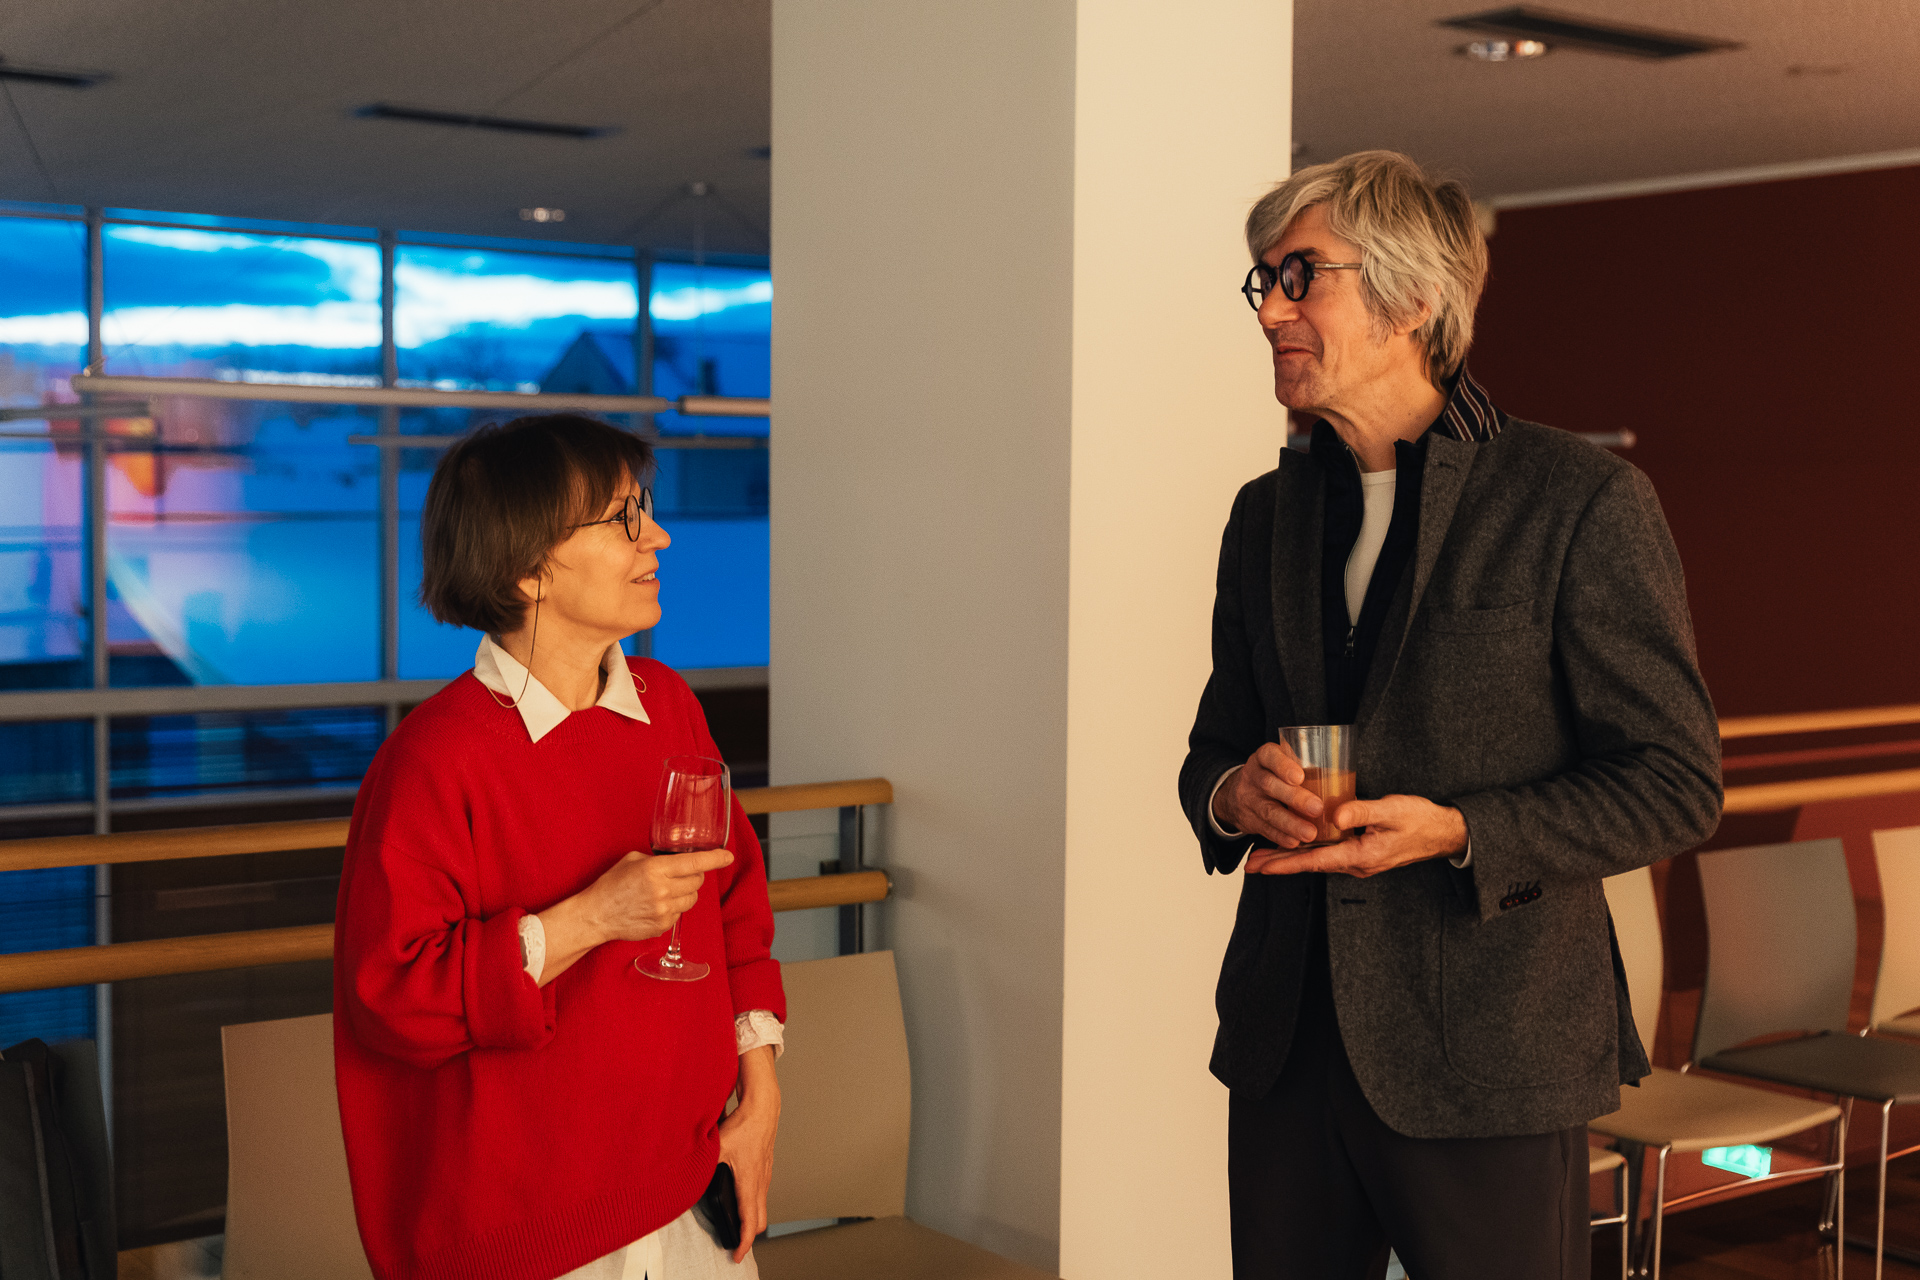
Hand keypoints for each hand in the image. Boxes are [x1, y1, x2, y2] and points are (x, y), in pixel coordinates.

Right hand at [581, 847, 733, 943]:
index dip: (714, 858)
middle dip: (693, 876)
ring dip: (685, 893)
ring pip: (692, 899)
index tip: (727, 856)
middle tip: (678, 876)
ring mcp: (664, 911)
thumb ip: (658, 859)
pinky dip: (673, 908)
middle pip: (697, 881)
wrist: (596, 915)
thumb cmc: (611, 885)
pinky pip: (680, 914)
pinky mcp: (663, 926)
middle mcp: (663, 890)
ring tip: (665, 892)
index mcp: (655, 870)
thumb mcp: (633, 861)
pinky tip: (655, 906)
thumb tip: (677, 861)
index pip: (694, 862)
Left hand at [718, 1045, 779, 1262]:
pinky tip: (742, 1201)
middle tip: (735, 1246)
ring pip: (762, 1208)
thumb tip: (685, 1173)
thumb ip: (703, 1161)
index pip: (749, 1221)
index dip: (743, 1242)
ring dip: (752, 1221)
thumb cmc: (744, 1124)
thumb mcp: (719, 1145)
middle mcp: (761, 1182)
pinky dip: (754, 1205)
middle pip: (760, 1221)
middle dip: (748, 1236)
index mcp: (749, 1182)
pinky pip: (762, 1195)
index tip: (737, 1255)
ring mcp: (765, 1175)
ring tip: (737, 1228)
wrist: (763, 1107)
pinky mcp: (765, 1168)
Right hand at [1212, 742, 1323, 847]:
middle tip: (1317, 808)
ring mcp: (1249, 799)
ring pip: (1268, 811)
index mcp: (1264, 757)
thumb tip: (1345, 784)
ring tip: (1310, 833)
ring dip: (1290, 824)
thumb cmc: (1274, 776)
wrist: (1236, 794)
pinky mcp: (1248, 820)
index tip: (1300, 777)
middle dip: (1294, 798)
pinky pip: (1264, 829)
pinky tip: (1295, 842)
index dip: (1283, 766)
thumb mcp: (1282, 762)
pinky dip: (1280, 837)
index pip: (1269, 756)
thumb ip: (1304, 767)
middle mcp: (1253, 776)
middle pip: (1270, 785)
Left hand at [1245, 794, 1466, 878]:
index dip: (1285, 862)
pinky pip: (1328, 854)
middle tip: (1249, 865)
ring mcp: (1359, 860)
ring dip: (1290, 858)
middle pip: (1310, 864)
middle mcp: (1356, 863)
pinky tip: (1295, 846)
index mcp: (1360, 855)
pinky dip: (1308, 851)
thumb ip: (1362, 811)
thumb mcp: (1392, 811)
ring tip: (1263, 857)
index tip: (1261, 866)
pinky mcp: (1362, 852)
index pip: (1314, 861)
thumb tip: (1333, 816)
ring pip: (1317, 860)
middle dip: (1279, 864)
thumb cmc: (1420, 820)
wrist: (1444, 833)